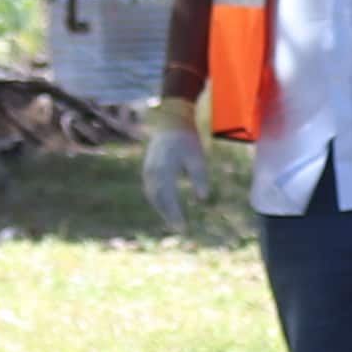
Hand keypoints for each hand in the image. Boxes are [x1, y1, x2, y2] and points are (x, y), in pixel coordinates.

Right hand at [142, 101, 208, 226]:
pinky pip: (151, 190)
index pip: (168, 197)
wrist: (171, 122)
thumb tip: (203, 198)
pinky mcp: (148, 169)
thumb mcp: (197, 156)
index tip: (182, 227)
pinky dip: (159, 201)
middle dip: (168, 215)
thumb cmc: (187, 139)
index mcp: (164, 169)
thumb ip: (199, 176)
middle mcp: (152, 171)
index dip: (174, 214)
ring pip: (153, 195)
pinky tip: (168, 208)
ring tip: (174, 221)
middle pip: (158, 199)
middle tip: (180, 229)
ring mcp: (148, 170)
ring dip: (162, 209)